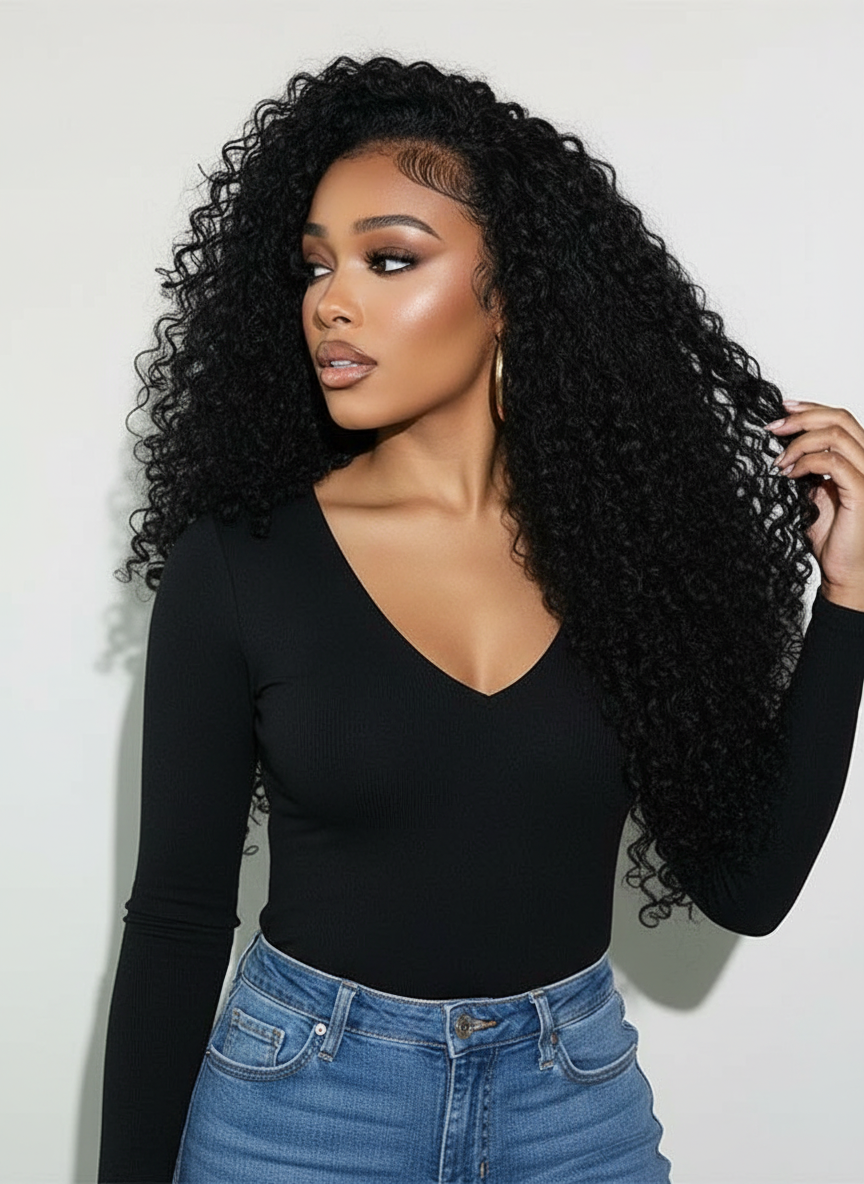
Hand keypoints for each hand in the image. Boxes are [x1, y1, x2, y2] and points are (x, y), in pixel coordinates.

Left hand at [764, 398, 863, 609]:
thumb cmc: (834, 538)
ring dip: (800, 443)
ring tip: (780, 462)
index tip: (782, 410)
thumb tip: (786, 450)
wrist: (846, 571)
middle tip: (773, 428)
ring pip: (836, 436)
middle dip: (801, 418)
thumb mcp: (815, 495)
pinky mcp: (863, 491)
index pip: (840, 419)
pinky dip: (806, 462)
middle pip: (840, 418)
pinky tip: (790, 474)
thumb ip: (809, 470)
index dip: (811, 408)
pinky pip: (833, 463)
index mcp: (860, 458)